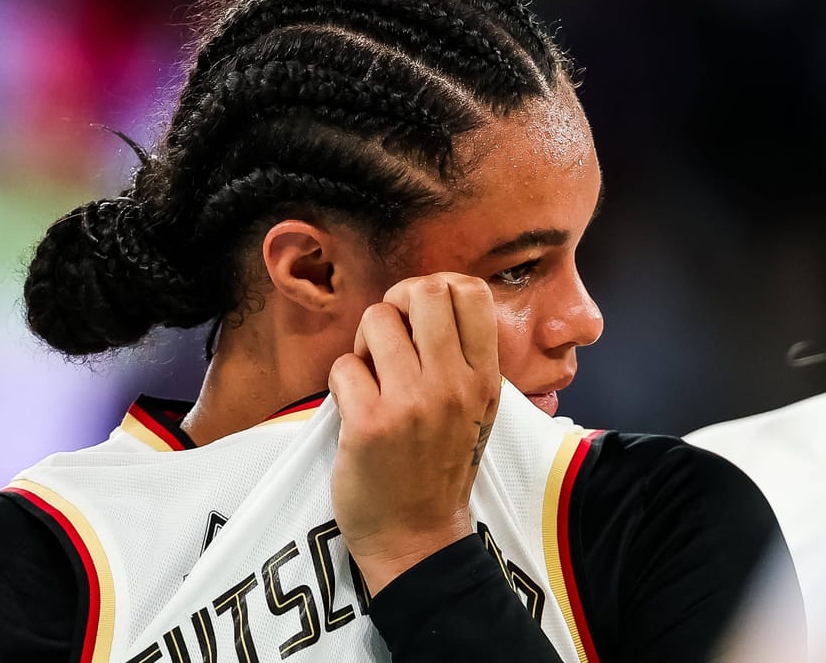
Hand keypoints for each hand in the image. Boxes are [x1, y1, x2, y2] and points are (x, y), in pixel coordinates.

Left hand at [328, 272, 500, 594]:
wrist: (417, 537)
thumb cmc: (439, 468)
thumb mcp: (474, 410)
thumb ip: (460, 358)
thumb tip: (430, 297)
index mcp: (483, 378)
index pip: (470, 292)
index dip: (435, 287)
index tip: (418, 316)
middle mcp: (454, 384)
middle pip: (423, 291)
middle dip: (396, 304)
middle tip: (388, 339)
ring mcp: (413, 403)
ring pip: (376, 320)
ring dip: (363, 344)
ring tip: (371, 377)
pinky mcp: (370, 423)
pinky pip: (343, 366)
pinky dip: (342, 383)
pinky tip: (355, 409)